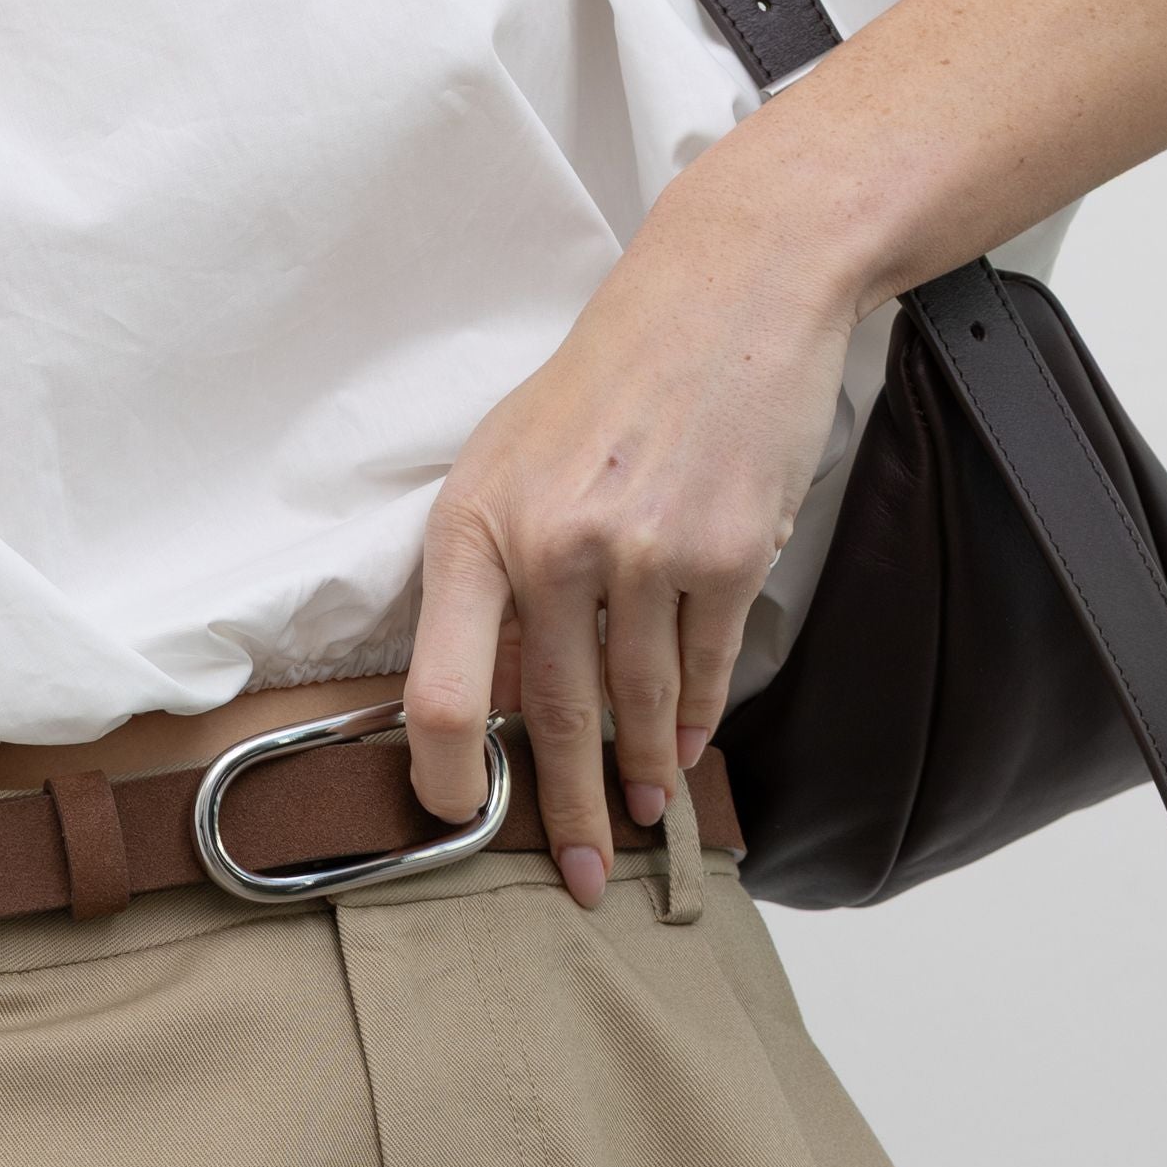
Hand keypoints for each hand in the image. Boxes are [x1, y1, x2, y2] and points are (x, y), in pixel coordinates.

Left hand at [405, 158, 866, 891]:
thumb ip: (488, 569)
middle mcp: (550, 547)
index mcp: (473, 526)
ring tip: (646, 819)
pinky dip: (698, 717)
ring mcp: (643, 554)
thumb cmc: (608, 378)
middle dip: (566, 812)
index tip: (457, 823)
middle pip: (547, 720)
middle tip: (582, 876)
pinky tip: (691, 746)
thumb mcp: (508, 459)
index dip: (442, 779)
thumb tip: (479, 686)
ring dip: (642, 773)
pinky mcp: (725, 554)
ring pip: (636, 704)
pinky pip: (704, 667)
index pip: (437, 692)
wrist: (729, 290)